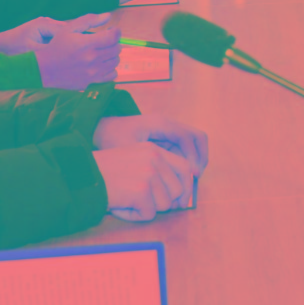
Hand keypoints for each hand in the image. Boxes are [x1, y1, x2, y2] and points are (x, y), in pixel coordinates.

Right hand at [0, 15, 121, 89]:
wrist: (43, 69)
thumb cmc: (55, 46)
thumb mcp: (68, 29)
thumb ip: (88, 20)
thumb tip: (108, 15)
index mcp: (88, 44)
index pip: (114, 37)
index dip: (116, 32)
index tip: (112, 31)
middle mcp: (93, 59)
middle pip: (116, 49)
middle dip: (113, 43)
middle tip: (105, 41)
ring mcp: (93, 72)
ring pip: (115, 62)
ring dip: (112, 55)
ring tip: (102, 52)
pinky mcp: (91, 82)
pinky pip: (111, 76)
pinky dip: (110, 69)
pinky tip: (101, 64)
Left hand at [94, 111, 209, 173]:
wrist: (102, 129)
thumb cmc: (112, 138)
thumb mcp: (128, 149)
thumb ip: (150, 160)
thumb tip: (171, 174)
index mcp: (160, 124)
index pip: (187, 137)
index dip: (193, 156)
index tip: (193, 174)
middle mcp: (169, 125)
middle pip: (197, 138)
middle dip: (201, 157)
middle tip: (196, 177)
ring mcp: (169, 132)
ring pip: (194, 144)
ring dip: (196, 161)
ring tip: (190, 180)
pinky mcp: (167, 139)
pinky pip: (185, 150)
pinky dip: (187, 162)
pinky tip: (181, 178)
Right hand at [94, 143, 198, 220]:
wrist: (79, 177)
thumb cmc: (104, 173)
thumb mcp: (133, 160)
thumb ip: (156, 170)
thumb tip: (180, 197)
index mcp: (154, 149)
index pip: (185, 168)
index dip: (186, 187)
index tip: (180, 200)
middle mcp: (154, 159)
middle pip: (178, 190)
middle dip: (166, 203)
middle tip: (144, 203)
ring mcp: (149, 174)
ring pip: (165, 205)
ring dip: (147, 209)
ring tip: (127, 200)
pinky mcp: (141, 190)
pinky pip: (149, 214)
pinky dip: (135, 216)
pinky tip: (120, 205)